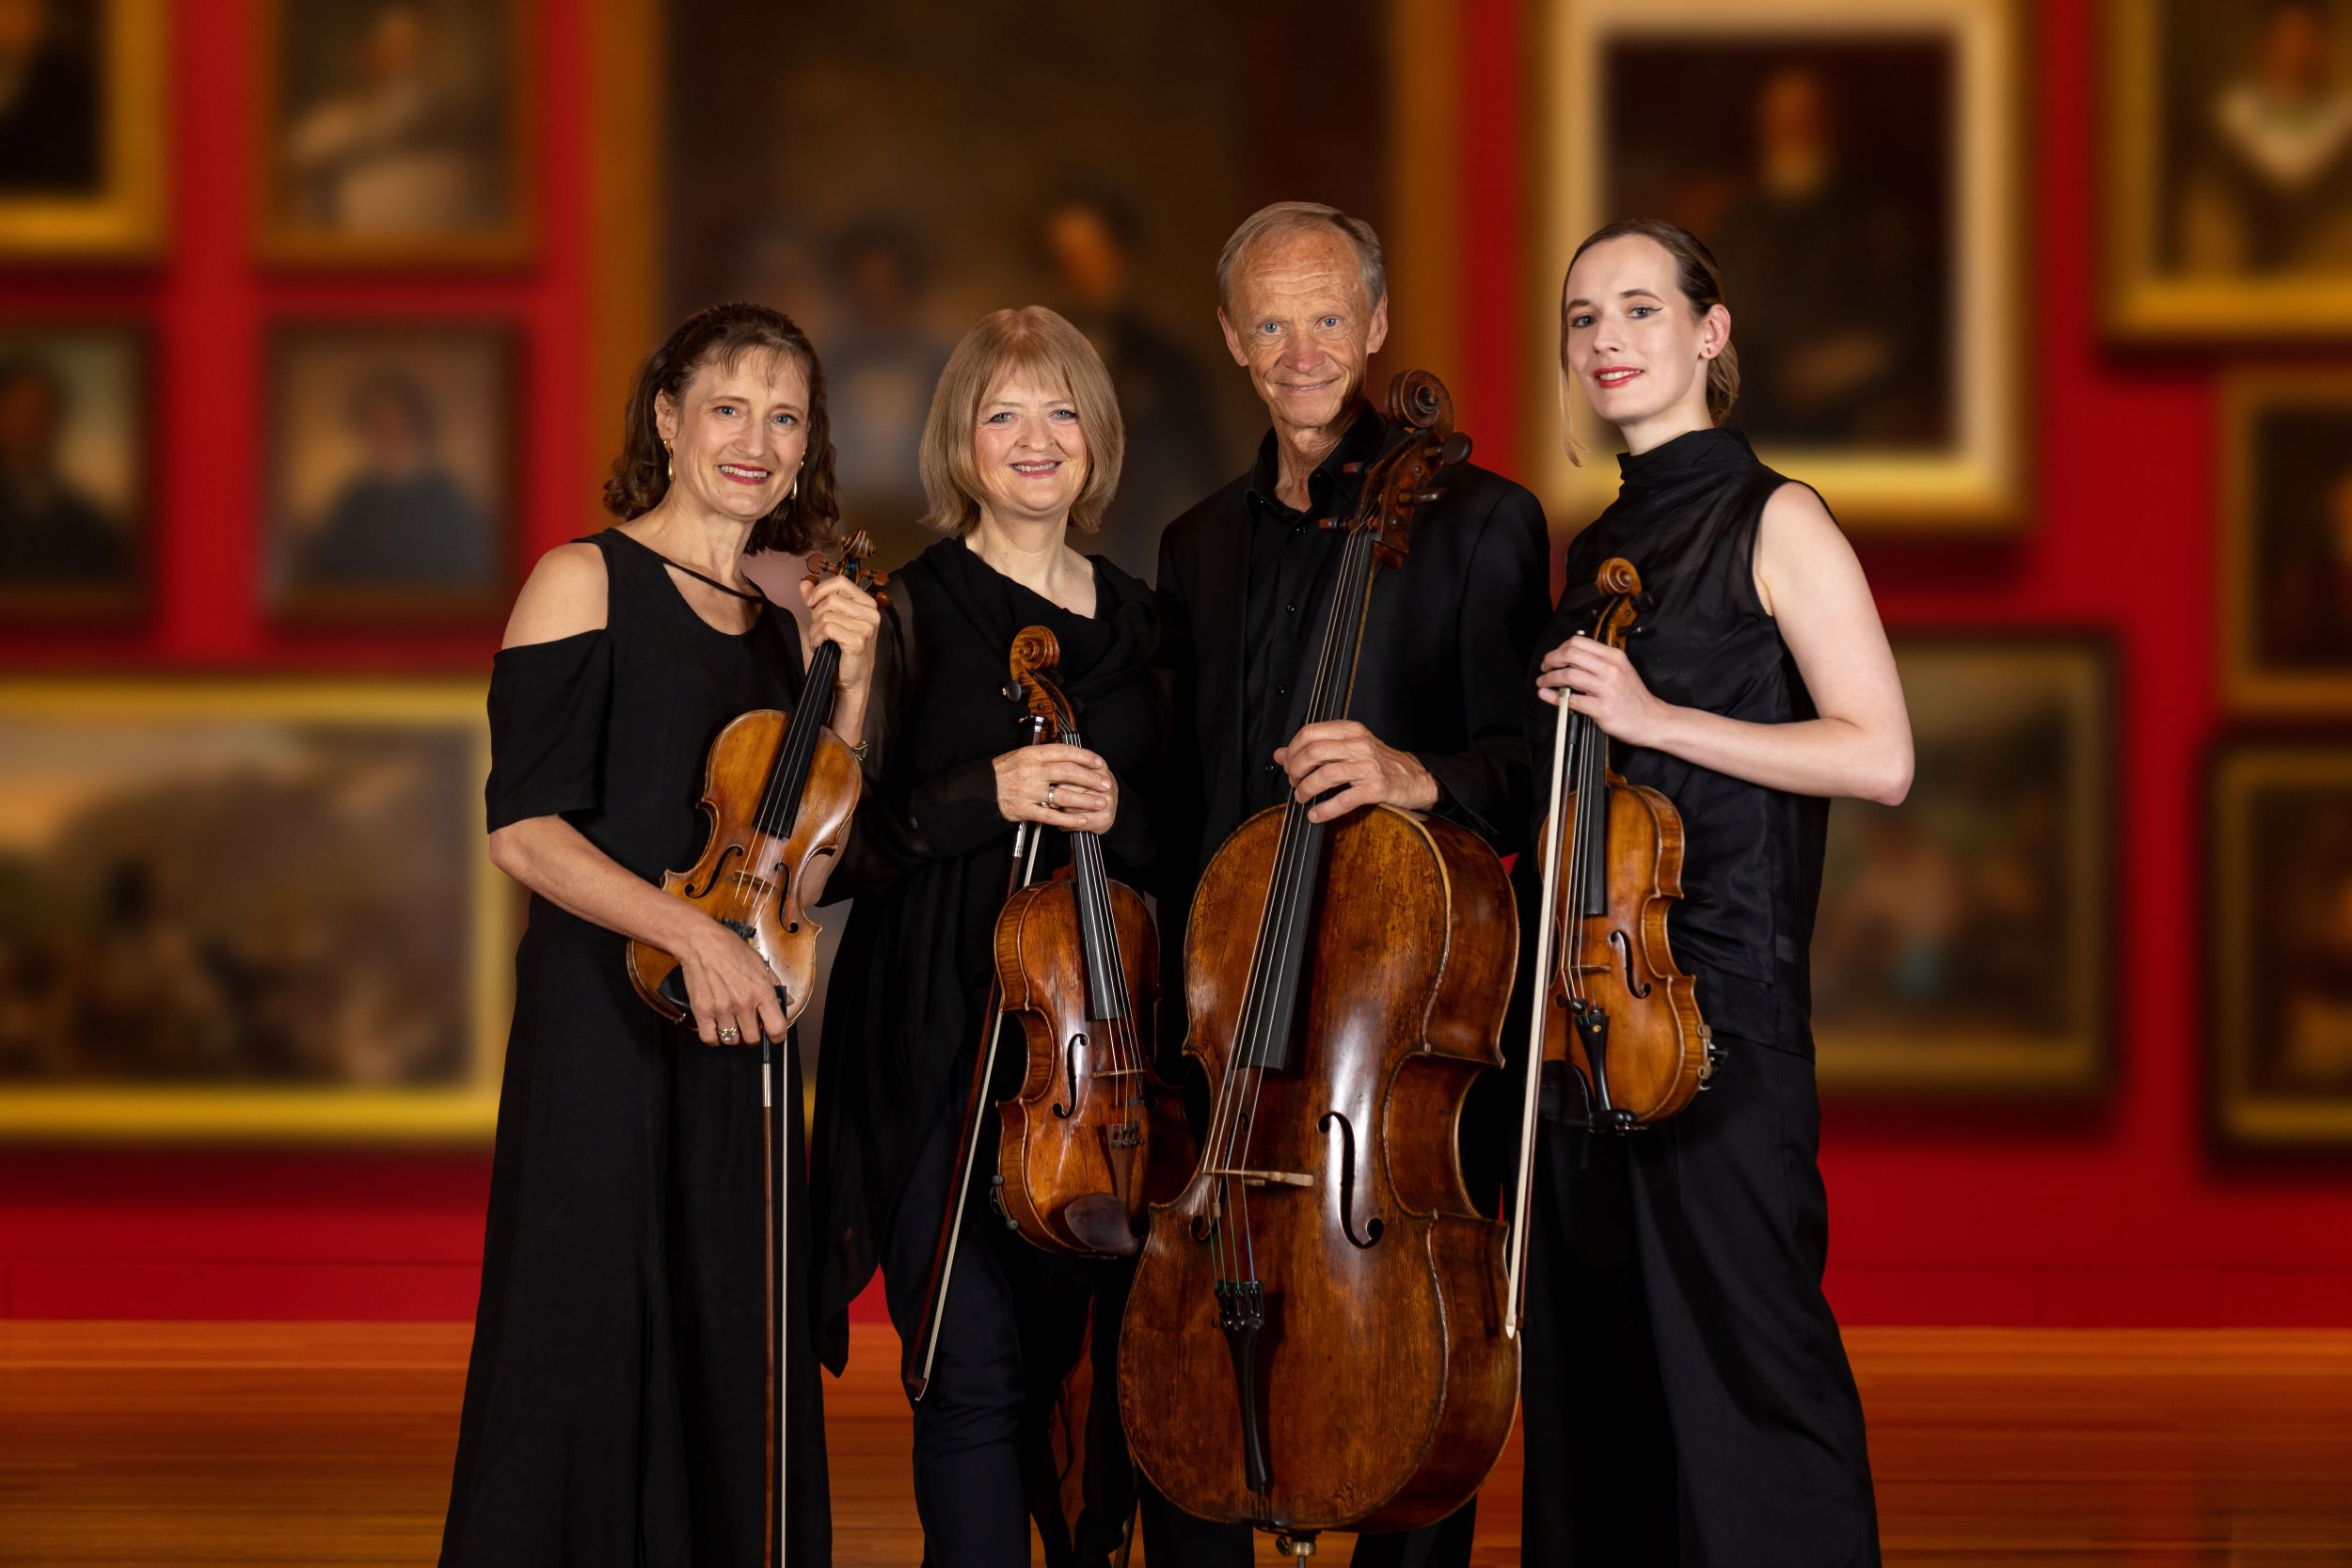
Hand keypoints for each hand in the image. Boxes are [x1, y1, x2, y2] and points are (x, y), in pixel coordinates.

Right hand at [674, 913, 788, 1046]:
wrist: (701, 942)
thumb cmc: (731, 949)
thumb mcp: (760, 963)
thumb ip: (775, 984)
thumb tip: (788, 1001)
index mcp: (762, 991)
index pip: (777, 1028)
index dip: (777, 1037)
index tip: (773, 1036)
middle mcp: (743, 1003)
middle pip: (753, 1039)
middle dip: (752, 1036)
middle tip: (748, 1026)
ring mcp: (722, 1009)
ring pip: (731, 1040)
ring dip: (733, 1036)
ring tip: (731, 1024)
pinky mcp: (702, 1011)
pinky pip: (709, 1038)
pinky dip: (713, 1037)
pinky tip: (716, 1027)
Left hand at [800, 573, 881, 691]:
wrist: (851, 680)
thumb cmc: (841, 650)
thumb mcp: (830, 618)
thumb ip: (818, 599)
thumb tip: (804, 583)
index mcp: (867, 604)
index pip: (841, 582)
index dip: (821, 590)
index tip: (811, 603)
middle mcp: (871, 613)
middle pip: (832, 599)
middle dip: (816, 614)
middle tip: (818, 629)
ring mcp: (866, 627)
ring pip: (827, 615)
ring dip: (816, 629)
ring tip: (819, 639)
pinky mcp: (858, 641)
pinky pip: (828, 628)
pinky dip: (817, 637)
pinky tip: (819, 645)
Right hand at [994, 743, 1116, 834]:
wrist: (981, 789)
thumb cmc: (1004, 771)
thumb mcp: (1022, 754)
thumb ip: (1045, 755)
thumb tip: (1071, 754)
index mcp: (1032, 755)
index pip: (1064, 752)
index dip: (1085, 756)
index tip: (1099, 762)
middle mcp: (1031, 771)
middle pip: (1067, 772)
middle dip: (1090, 778)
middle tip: (1105, 783)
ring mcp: (1028, 791)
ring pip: (1062, 794)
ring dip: (1085, 799)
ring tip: (1100, 802)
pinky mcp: (1024, 809)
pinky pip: (1051, 815)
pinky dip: (1068, 819)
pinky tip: (1081, 820)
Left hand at [1274, 720, 1437, 823]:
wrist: (1416, 778)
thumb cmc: (1380, 763)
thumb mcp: (1348, 748)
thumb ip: (1315, 749)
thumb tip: (1280, 754)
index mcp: (1351, 731)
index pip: (1309, 733)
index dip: (1292, 751)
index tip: (1288, 765)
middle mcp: (1359, 744)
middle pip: (1313, 752)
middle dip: (1295, 771)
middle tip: (1294, 782)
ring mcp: (1369, 766)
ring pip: (1325, 775)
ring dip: (1306, 790)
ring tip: (1302, 798)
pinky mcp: (1377, 788)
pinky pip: (1343, 799)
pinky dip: (1324, 810)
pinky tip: (1315, 815)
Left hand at [1535, 634, 1669, 745]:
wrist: (1652, 719)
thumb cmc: (1634, 697)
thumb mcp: (1621, 670)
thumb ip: (1599, 662)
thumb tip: (1570, 658)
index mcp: (1614, 656)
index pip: (1579, 642)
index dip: (1559, 648)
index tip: (1553, 657)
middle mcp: (1610, 669)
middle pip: (1570, 654)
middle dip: (1551, 660)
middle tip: (1545, 668)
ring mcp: (1606, 688)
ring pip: (1568, 675)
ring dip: (1549, 678)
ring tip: (1543, 682)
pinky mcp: (1602, 708)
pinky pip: (1571, 700)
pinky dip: (1554, 697)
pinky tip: (1548, 696)